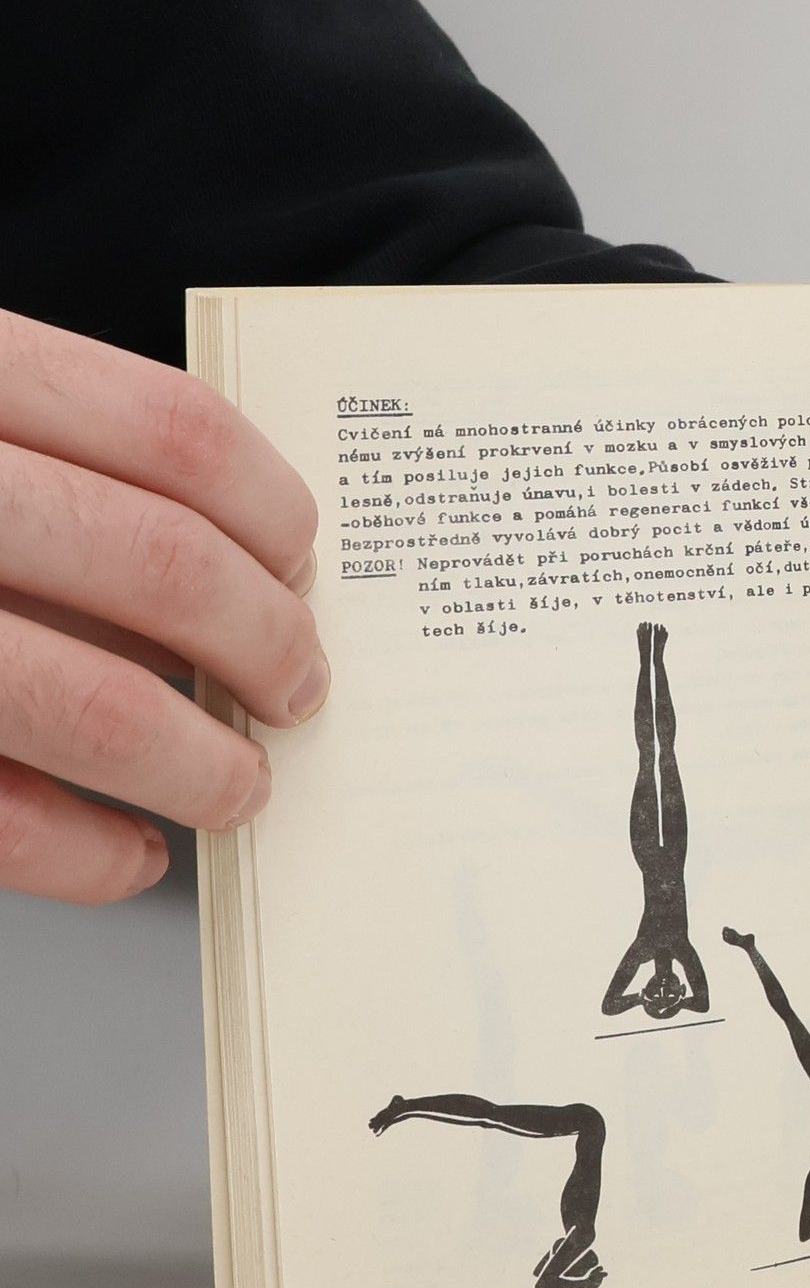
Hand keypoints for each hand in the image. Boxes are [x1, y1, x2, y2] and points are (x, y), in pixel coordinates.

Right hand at [0, 308, 321, 901]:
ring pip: (97, 706)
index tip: (302, 561)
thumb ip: (36, 456)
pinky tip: (130, 853)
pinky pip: (0, 820)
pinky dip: (93, 854)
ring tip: (236, 785)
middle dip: (267, 644)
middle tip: (297, 686)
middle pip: (161, 564)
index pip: (167, 433)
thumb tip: (231, 564)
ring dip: (204, 764)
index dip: (269, 510)